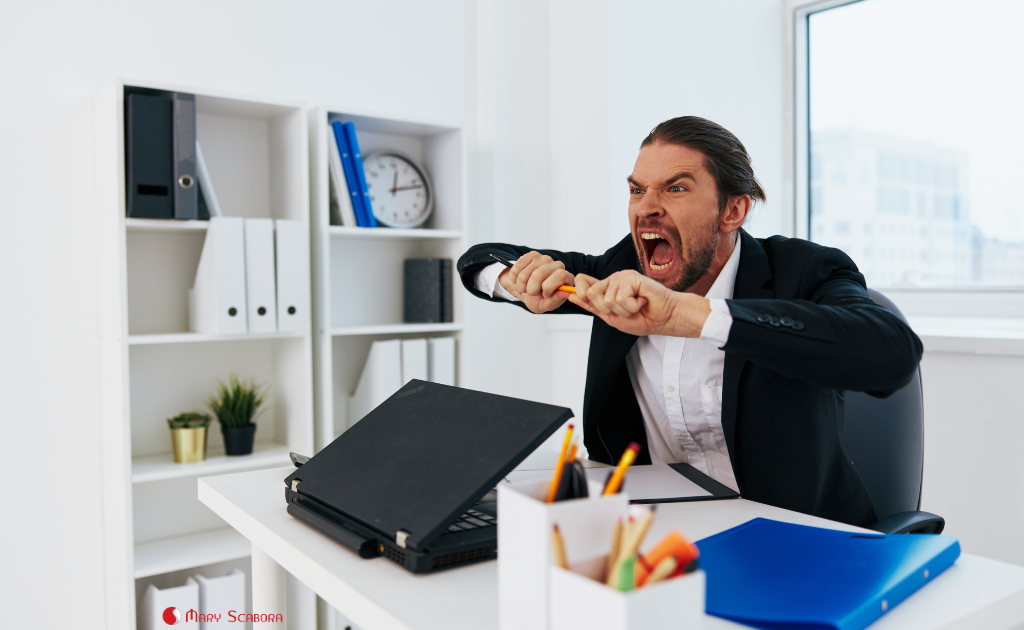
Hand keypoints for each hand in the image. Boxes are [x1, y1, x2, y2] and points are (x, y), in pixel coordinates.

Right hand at [499, 251, 574, 313]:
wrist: (529, 292)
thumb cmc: (541, 299)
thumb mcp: (547, 305)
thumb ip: (556, 300)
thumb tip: (565, 293)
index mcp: (566, 278)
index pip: (560, 275)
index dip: (549, 287)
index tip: (545, 294)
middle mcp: (557, 265)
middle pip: (538, 274)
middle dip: (532, 289)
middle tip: (533, 292)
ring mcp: (544, 258)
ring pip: (524, 274)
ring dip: (522, 286)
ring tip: (527, 288)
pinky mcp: (532, 255)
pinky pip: (516, 269)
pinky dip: (515, 279)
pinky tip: (521, 281)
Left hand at [568, 270, 711, 337]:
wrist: (665, 319)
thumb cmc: (643, 318)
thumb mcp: (611, 316)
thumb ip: (592, 306)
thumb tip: (570, 296)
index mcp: (606, 287)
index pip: (581, 282)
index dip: (578, 292)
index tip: (589, 301)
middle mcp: (612, 279)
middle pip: (591, 294)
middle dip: (607, 309)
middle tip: (625, 309)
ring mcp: (622, 276)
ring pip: (607, 299)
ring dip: (624, 310)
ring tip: (636, 305)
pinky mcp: (632, 277)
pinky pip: (621, 298)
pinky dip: (632, 306)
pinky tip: (642, 301)